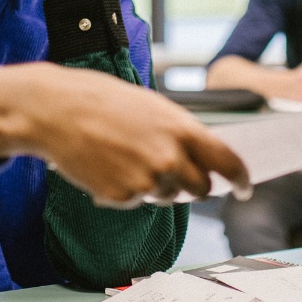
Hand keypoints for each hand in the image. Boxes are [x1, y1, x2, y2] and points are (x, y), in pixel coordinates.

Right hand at [0, 63, 248, 206]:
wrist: (56, 110)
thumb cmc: (103, 100)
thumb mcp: (152, 107)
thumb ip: (179, 132)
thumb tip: (201, 158)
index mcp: (182, 129)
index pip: (228, 162)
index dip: (242, 179)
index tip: (245, 188)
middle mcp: (170, 159)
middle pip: (201, 189)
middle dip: (194, 185)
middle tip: (173, 171)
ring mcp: (147, 181)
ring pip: (167, 196)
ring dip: (156, 184)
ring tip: (125, 155)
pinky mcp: (123, 197)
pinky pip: (136, 200)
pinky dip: (126, 189)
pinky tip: (106, 165)